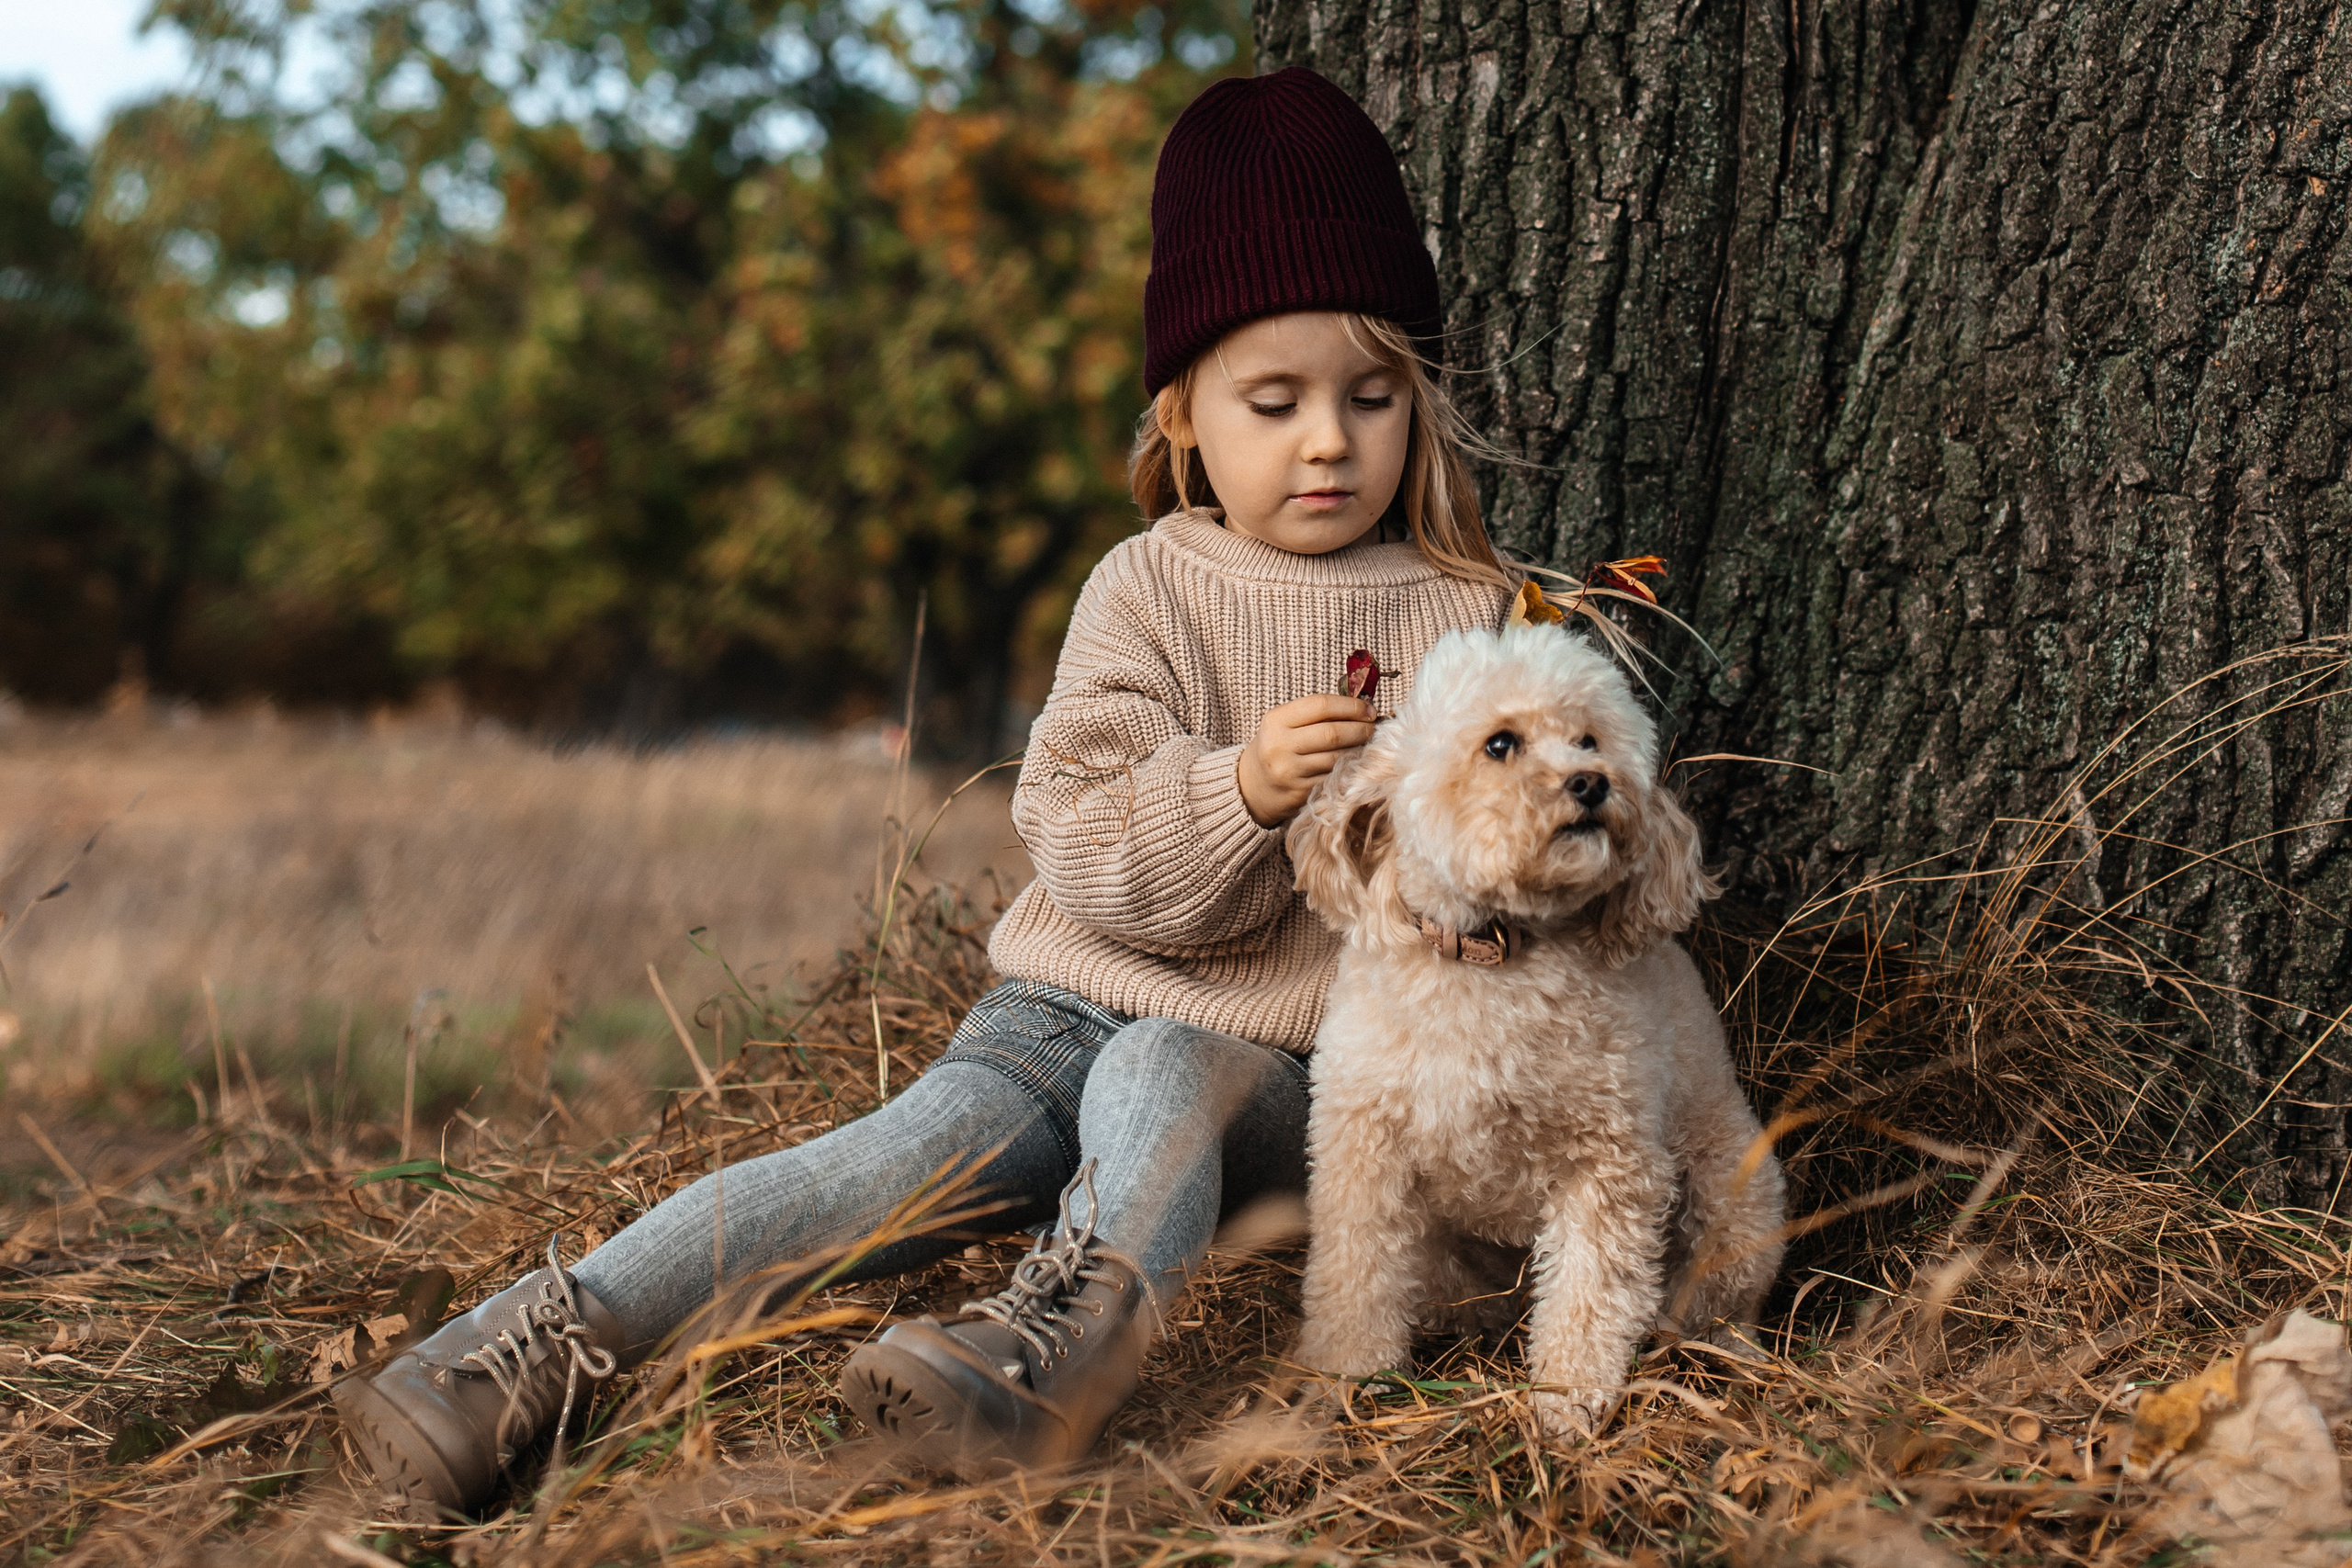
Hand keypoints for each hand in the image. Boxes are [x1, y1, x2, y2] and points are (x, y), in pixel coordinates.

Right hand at [1236, 694, 1375, 826]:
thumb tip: (1363, 708)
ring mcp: (1289, 772)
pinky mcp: (1300, 792)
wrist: (1251, 786)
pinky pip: (1333, 778)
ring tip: (1370, 745)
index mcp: (1276, 720)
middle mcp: (1279, 745)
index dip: (1351, 706)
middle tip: (1375, 729)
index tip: (1369, 709)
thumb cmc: (1277, 748)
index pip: (1321, 705)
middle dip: (1361, 729)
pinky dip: (1350, 770)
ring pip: (1336, 757)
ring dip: (1360, 751)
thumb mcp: (1285, 724)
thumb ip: (1317, 714)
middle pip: (1332, 733)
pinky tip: (1357, 764)